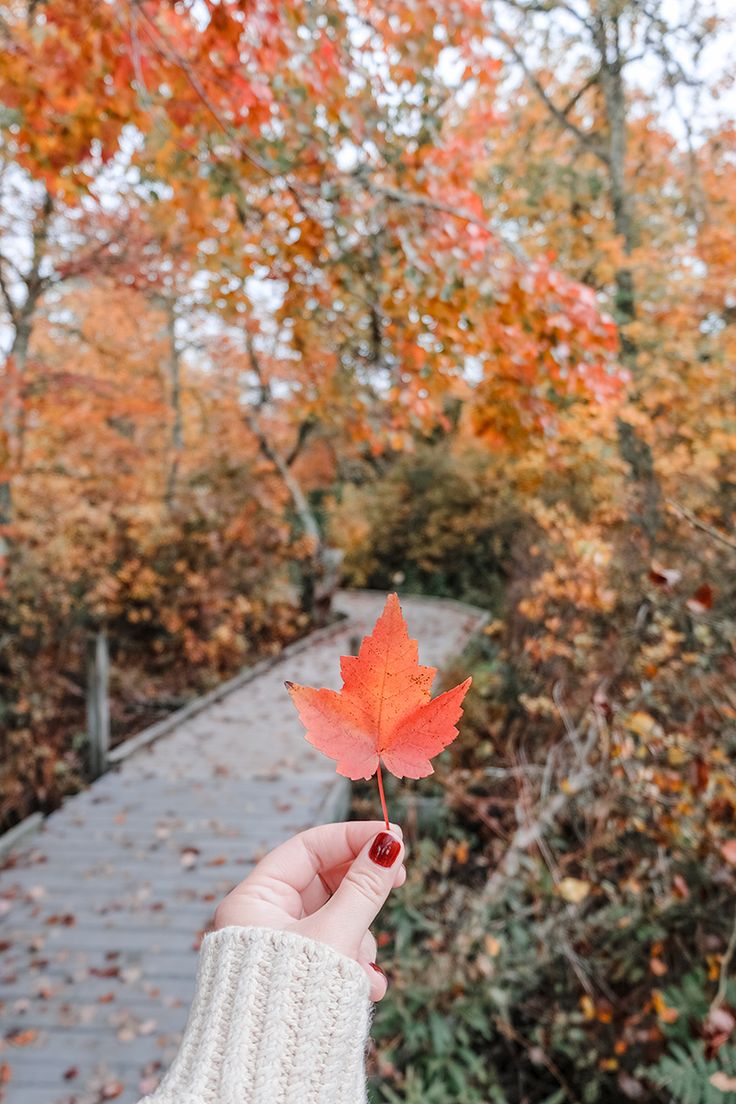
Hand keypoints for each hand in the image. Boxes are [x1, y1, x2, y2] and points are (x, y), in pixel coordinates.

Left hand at [214, 820, 405, 1000]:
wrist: (270, 1081)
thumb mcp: (335, 936)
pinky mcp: (299, 976)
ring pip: (336, 918)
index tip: (392, 835)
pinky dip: (355, 961)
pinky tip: (368, 984)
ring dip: (361, 935)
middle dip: (362, 890)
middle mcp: (263, 919)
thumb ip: (365, 888)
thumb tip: (389, 842)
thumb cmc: (291, 1002)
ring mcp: (282, 948)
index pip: (308, 847)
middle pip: (325, 881)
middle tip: (400, 877)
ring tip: (365, 963)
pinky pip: (335, 950)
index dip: (351, 838)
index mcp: (254, 900)